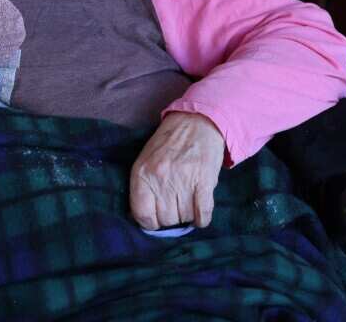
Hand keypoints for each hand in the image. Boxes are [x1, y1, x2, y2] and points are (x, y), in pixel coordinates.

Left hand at [129, 111, 225, 229]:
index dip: (149, 223)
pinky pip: (202, 214)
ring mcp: (183, 180)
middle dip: (170, 218)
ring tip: (187, 201)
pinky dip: (201, 219)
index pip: (141, 214)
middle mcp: (160, 178)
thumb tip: (143, 219)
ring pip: (184, 218)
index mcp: (142, 173)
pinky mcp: (204, 182)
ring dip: (186, 215)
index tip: (155, 220)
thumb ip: (142, 187)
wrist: (196, 122)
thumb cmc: (168, 143)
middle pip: (165, 219)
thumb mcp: (146, 160)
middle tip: (175, 205)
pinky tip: (199, 213)